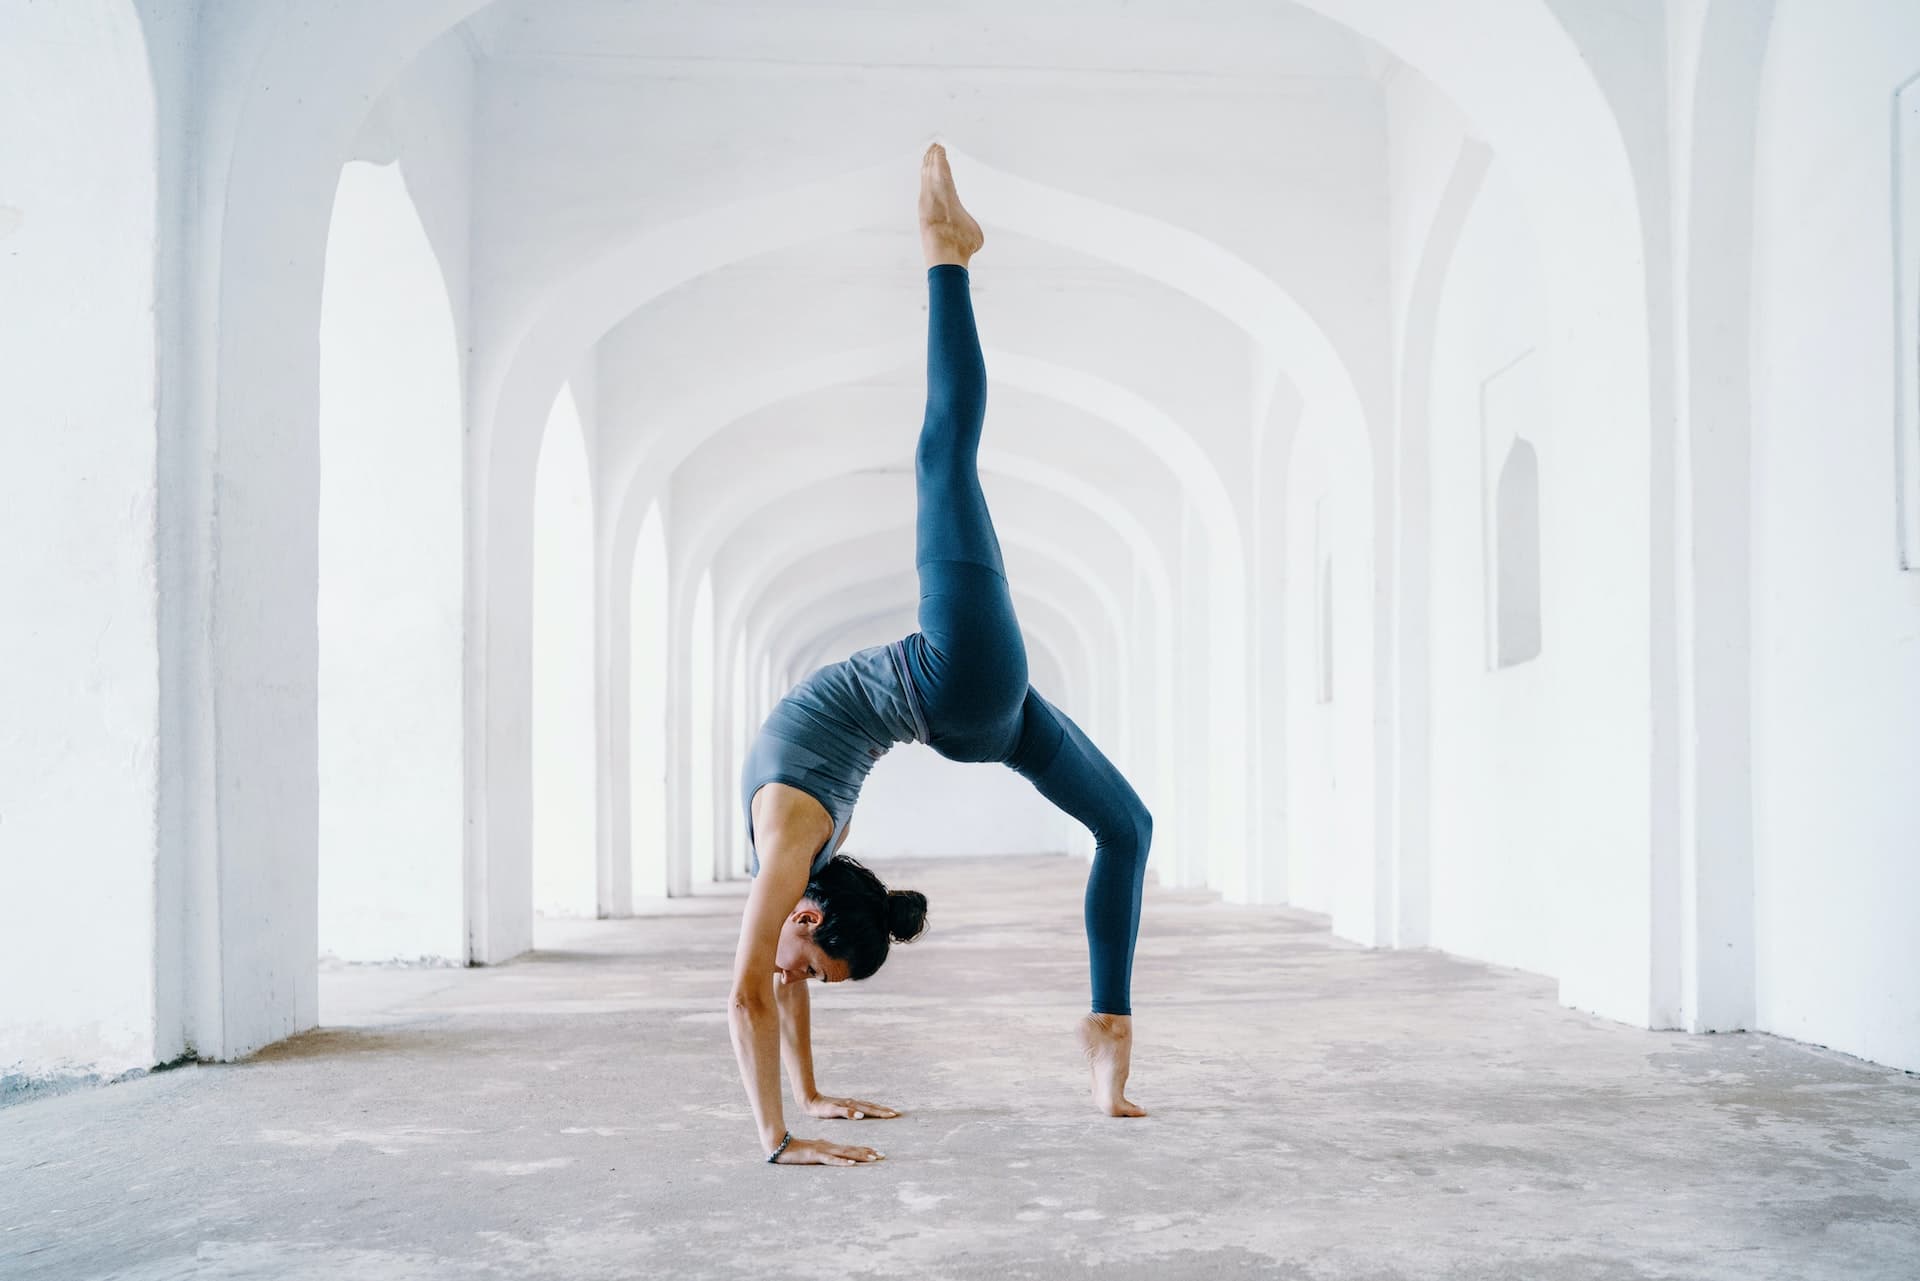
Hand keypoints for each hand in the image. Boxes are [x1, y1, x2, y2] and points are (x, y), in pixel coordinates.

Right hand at [770, 1136, 884, 1165]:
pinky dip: (843, 1161)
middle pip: (852, 1150)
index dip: (865, 1150)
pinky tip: (852, 1163)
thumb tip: (837, 1156)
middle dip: (868, 1153)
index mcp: (830, 1146)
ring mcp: (824, 1151)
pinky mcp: (816, 1156)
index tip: (879, 1153)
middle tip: (883, 1156)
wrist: (780, 1146)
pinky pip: (832, 1160)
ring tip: (873, 1158)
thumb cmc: (798, 1150)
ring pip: (846, 1153)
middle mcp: (830, 1147)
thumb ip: (827, 1152)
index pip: (851, 1148)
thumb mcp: (816, 1151)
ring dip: (860, 1156)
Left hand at [802, 1094, 899, 1120]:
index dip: (882, 1113)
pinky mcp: (846, 1105)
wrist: (810, 1101)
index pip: (870, 1109)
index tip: (893, 1115)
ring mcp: (850, 1103)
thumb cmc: (821, 1108)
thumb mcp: (832, 1111)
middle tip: (896, 1113)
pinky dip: (870, 1108)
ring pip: (868, 1105)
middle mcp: (853, 1103)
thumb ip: (847, 1113)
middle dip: (884, 1110)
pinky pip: (863, 1106)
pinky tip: (870, 1111)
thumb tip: (861, 1115)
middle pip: (872, 1106)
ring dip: (879, 1109)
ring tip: (887, 1111)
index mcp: (851, 1105)